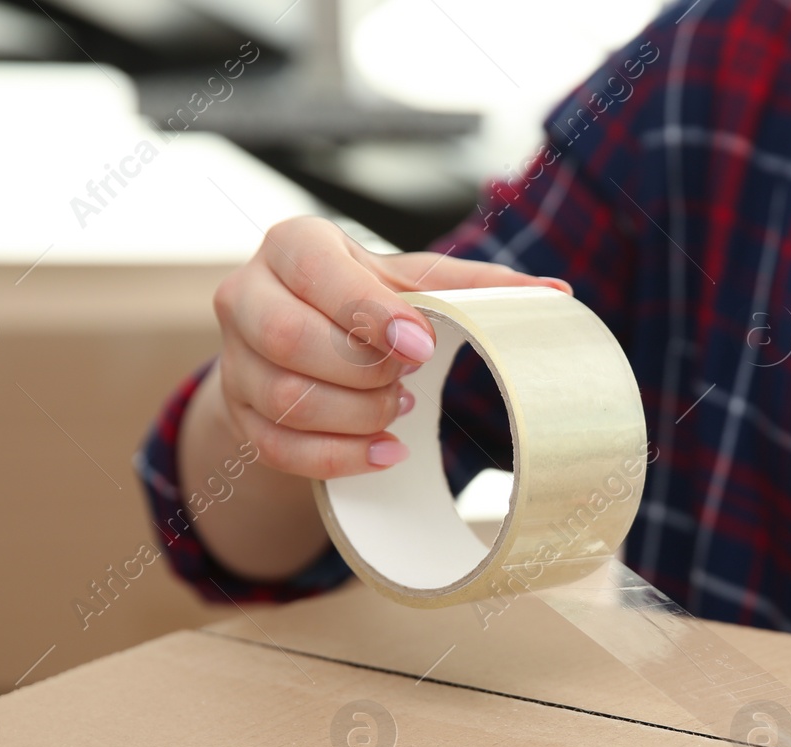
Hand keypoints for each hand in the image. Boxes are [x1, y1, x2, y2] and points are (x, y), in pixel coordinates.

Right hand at [210, 216, 567, 478]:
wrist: (303, 339)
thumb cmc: (366, 301)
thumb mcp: (413, 283)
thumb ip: (475, 288)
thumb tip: (557, 296)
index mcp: (293, 245)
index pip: (319, 276)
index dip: (370, 315)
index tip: (421, 346)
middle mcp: (247, 292)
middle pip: (289, 340)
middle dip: (359, 372)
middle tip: (406, 382)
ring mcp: (233, 356)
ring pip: (282, 398)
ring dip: (353, 415)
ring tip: (398, 411)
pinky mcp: (237, 410)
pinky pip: (276, 447)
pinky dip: (337, 458)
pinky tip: (384, 453)